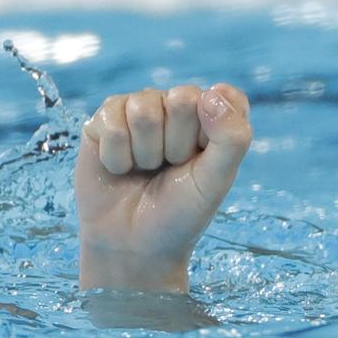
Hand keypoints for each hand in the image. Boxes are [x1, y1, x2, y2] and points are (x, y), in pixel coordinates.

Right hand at [75, 84, 251, 292]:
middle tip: (171, 167)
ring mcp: (141, 109)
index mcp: (215, 116)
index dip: (212, 132)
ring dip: (145, 152)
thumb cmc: (181, 210)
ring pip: (143, 110)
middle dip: (177, 144)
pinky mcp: (105, 120)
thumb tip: (211, 93)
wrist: (133, 244)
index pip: (223, 96)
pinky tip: (120, 168)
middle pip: (182, 98)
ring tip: (146, 169)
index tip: (203, 159)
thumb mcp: (217, 179)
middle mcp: (179, 105)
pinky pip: (111, 123)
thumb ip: (232, 137)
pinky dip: (117, 156)